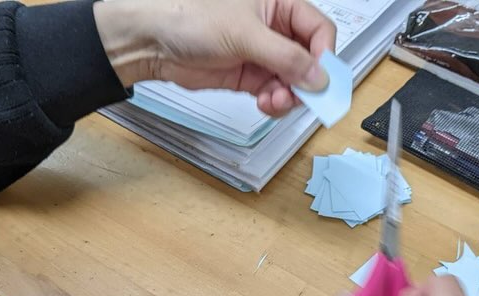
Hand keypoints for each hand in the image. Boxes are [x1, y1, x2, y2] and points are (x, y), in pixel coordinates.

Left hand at [94, 0, 335, 116]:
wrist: (154, 41)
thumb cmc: (190, 18)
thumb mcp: (245, 33)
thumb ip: (286, 57)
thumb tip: (318, 76)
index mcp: (279, 4)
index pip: (318, 30)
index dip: (324, 55)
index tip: (321, 78)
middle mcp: (275, 29)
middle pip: (310, 59)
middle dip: (307, 81)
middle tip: (304, 98)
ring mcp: (263, 54)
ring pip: (294, 81)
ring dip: (290, 96)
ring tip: (276, 100)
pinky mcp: (251, 76)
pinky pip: (276, 93)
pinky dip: (276, 102)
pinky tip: (266, 103)